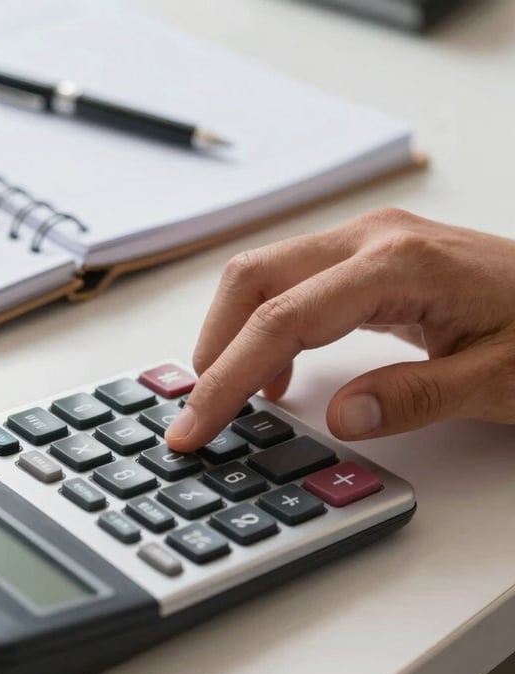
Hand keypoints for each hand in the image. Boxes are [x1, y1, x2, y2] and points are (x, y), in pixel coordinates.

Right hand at [165, 208, 514, 450]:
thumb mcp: (500, 379)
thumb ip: (416, 398)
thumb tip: (340, 418)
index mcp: (396, 265)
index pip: (281, 319)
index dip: (228, 376)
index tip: (196, 424)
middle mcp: (368, 241)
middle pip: (252, 279)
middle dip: (213, 346)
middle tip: (202, 410)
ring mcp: (363, 244)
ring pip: (263, 277)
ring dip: (233, 335)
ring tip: (231, 396)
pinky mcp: (363, 260)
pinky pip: (290, 287)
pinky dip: (266, 331)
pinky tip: (276, 375)